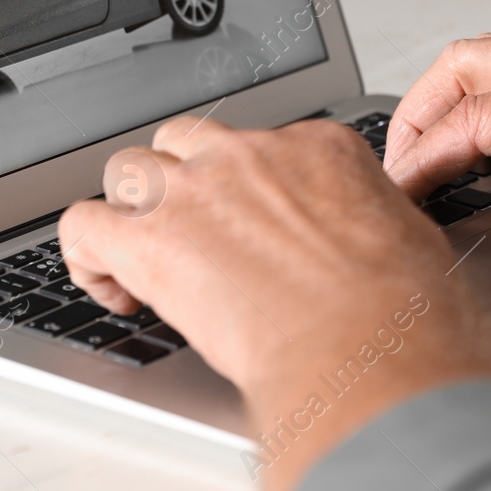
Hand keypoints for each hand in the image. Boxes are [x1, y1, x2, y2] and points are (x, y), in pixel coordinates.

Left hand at [58, 117, 490, 490]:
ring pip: (128, 169)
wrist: (367, 350)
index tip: (252, 228)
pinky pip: (82, 224)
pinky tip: (111, 287)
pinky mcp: (150, 240)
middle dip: (181, 182)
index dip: (247, 189)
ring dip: (131, 211)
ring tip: (143, 259)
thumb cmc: (400, 311)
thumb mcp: (408, 241)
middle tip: (193, 234)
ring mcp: (196, 190)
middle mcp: (251, 155)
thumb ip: (373, 224)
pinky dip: (85, 256)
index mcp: (316, 148)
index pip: (262, 144)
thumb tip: (379, 244)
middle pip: (186, 140)